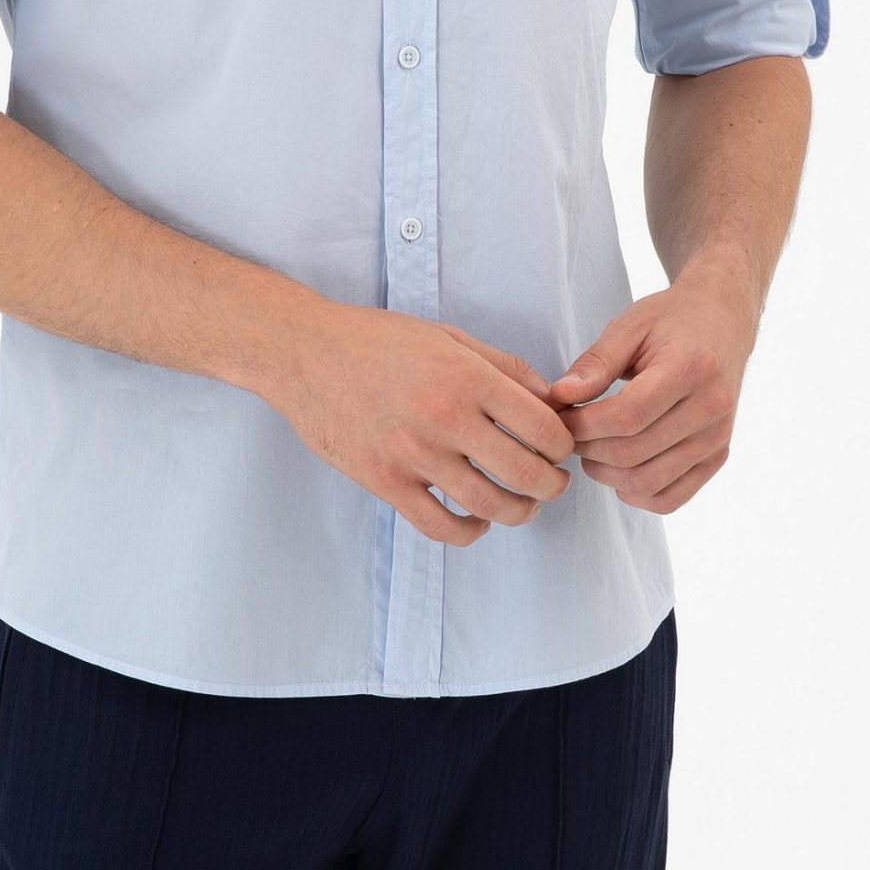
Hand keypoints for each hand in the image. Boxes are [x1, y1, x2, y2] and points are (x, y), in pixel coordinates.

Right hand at [264, 303, 576, 546]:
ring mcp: (413, 454)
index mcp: (467, 376)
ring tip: (522, 504)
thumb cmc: (378, 340)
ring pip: (489, 505)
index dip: (564, 445)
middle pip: (526, 473)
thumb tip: (550, 401)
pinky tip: (476, 521)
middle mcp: (445, 417)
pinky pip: (441, 526)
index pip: (544, 428)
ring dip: (519, 512)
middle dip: (552, 486)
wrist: (305, 353)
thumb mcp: (448, 336)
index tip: (560, 449)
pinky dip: (470, 533)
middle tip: (552, 483)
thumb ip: (503, 366)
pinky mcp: (385, 481)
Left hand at [543, 257, 759, 513]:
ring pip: (648, 482)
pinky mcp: (718, 457)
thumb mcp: (629, 326)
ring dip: (606, 474)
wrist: (722, 322)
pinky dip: (636, 493)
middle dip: (588, 449)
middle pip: (634, 453)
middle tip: (568, 433)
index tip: (561, 415)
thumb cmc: (672, 321)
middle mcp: (711, 408)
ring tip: (589, 449)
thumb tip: (560, 397)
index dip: (584, 425)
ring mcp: (718, 438)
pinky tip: (618, 470)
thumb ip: (595, 363)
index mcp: (690, 368)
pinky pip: (671, 498)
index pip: (628, 416)